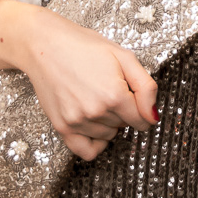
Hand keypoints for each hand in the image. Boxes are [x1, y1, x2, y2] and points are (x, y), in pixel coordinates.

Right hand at [0, 0, 158, 160]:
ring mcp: (77, 122)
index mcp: (115, 95)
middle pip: (125, 126)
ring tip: (97, 97)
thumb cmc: (84, 46)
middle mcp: (96, 112)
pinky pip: (86, 151)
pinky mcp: (62, 127)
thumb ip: (146, 87)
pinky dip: (96, 144)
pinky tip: (95, 127)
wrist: (45, 45)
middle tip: (110, 87)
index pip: (143, 120)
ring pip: (108, 135)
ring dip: (109, 122)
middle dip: (124, 110)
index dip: (142, 108)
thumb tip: (153, 116)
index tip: (135, 97)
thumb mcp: (124, 56)